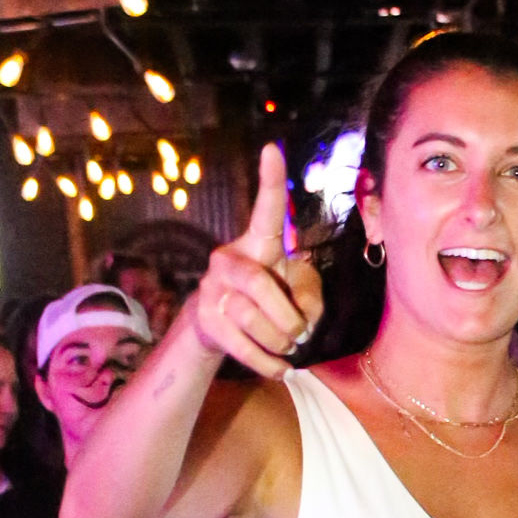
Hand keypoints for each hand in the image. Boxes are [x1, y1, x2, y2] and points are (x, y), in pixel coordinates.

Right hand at [192, 144, 324, 378]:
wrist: (221, 326)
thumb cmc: (272, 300)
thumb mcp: (301, 293)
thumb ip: (311, 298)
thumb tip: (302, 320)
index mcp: (257, 243)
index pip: (266, 211)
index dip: (271, 182)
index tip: (273, 148)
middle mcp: (229, 258)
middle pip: (258, 285)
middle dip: (286, 316)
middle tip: (300, 333)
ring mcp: (212, 288)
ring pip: (251, 319)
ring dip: (279, 342)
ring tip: (289, 348)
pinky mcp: (205, 319)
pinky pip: (241, 346)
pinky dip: (268, 363)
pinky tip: (281, 368)